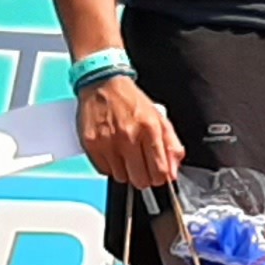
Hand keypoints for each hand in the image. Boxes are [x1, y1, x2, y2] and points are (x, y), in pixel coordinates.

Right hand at [76, 71, 183, 191]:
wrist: (102, 84)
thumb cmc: (130, 101)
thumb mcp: (159, 118)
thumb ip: (171, 146)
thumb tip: (173, 172)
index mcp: (149, 129)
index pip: (159, 171)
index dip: (159, 177)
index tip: (156, 173)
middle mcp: (128, 136)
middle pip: (140, 180)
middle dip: (143, 176)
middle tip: (140, 165)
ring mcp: (108, 142)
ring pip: (121, 178)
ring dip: (124, 170)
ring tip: (124, 153)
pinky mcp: (91, 145)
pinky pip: (104, 170)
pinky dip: (109, 165)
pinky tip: (111, 150)